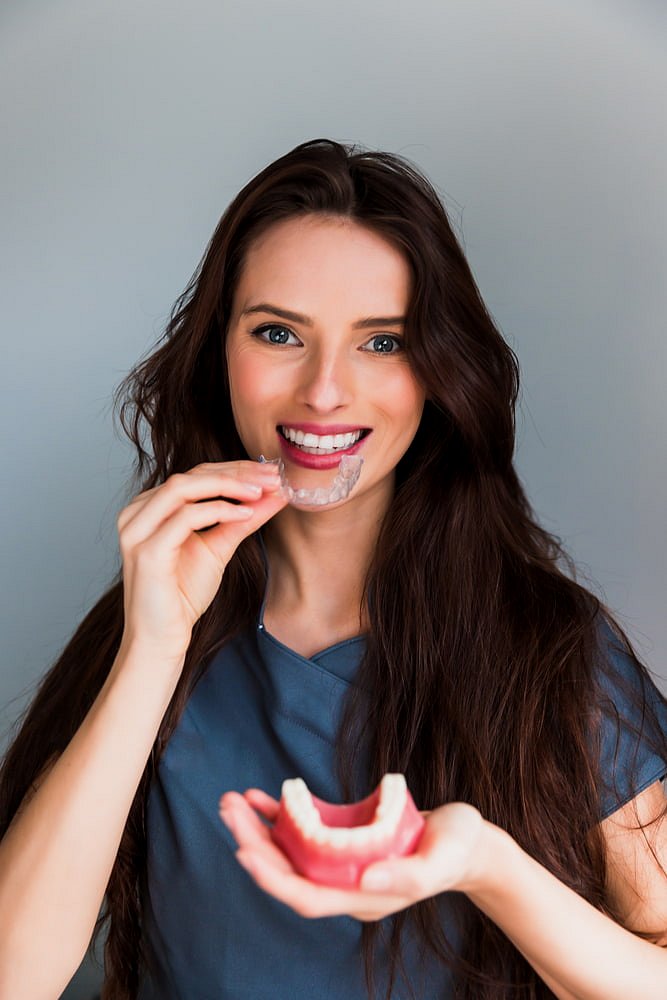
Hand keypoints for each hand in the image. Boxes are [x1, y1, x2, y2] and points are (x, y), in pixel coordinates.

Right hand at [116, 461, 286, 662]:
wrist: (161, 638)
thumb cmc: (182, 595)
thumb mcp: (219, 547)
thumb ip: (243, 519)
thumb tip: (276, 494)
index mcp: (150, 508)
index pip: (196, 474)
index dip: (235, 469)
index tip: (271, 473)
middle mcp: (137, 513)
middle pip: (191, 475)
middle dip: (236, 473)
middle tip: (272, 476)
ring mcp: (137, 530)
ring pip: (183, 487)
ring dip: (228, 486)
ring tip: (262, 492)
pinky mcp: (147, 551)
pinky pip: (185, 517)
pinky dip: (219, 510)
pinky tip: (245, 514)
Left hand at [219, 788, 490, 921]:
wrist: (465, 840)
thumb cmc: (455, 850)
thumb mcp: (439, 861)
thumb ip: (406, 875)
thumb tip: (363, 881)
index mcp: (361, 897)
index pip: (306, 896)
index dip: (273, 879)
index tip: (245, 852)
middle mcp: (343, 883)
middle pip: (288, 871)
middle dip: (253, 843)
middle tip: (228, 810)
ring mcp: (340, 861)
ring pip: (289, 850)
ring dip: (257, 828)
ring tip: (231, 801)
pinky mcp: (342, 837)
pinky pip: (303, 829)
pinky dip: (280, 814)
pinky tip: (260, 797)